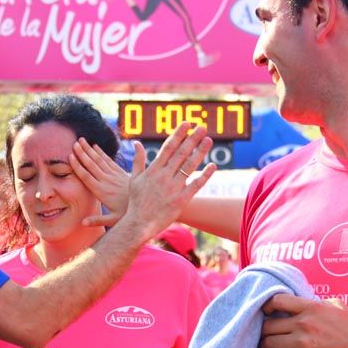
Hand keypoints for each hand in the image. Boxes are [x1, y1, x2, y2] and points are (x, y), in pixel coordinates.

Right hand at [71, 137, 129, 219]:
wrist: (146, 206)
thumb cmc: (127, 215)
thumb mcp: (113, 220)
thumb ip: (98, 220)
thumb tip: (83, 223)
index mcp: (102, 192)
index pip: (86, 176)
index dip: (78, 166)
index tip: (70, 156)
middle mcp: (107, 181)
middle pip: (92, 165)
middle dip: (82, 153)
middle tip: (74, 142)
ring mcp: (114, 176)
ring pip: (99, 160)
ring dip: (90, 150)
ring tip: (81, 140)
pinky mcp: (121, 173)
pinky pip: (109, 161)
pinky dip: (101, 153)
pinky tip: (95, 146)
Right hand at [117, 123, 215, 238]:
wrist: (139, 224)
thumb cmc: (136, 202)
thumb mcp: (134, 179)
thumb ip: (137, 160)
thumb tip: (136, 142)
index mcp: (153, 170)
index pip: (168, 147)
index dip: (178, 134)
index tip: (187, 124)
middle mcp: (164, 176)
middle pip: (181, 153)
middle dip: (192, 139)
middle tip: (202, 127)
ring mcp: (173, 188)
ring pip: (189, 166)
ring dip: (200, 152)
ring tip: (208, 140)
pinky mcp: (181, 200)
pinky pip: (196, 185)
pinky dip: (205, 175)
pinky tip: (213, 166)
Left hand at [259, 294, 347, 347]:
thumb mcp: (337, 306)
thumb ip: (316, 302)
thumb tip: (301, 299)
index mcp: (312, 307)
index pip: (278, 300)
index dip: (267, 306)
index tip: (266, 312)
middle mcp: (304, 323)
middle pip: (268, 325)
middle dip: (262, 330)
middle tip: (262, 334)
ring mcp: (302, 343)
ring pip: (268, 343)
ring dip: (262, 346)